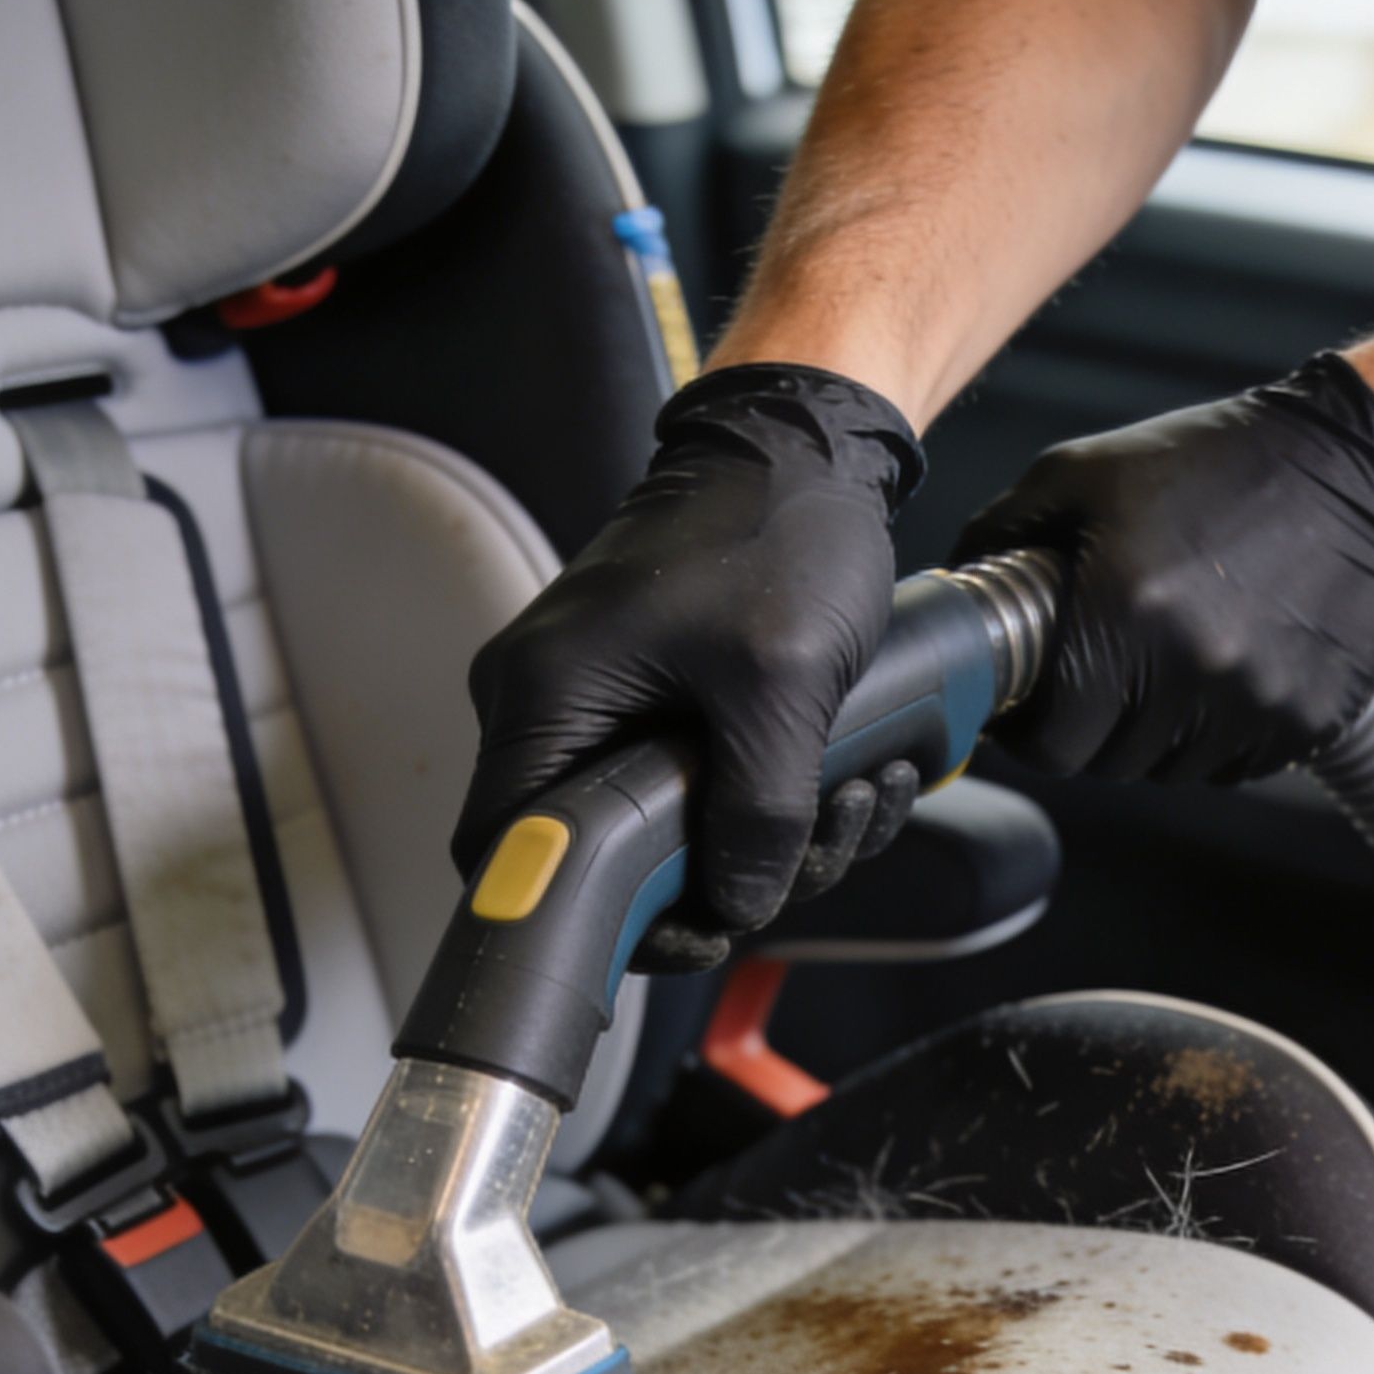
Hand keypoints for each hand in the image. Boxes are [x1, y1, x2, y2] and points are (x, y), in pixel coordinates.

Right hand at [451, 365, 925, 971]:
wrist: (807, 447)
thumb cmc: (776, 533)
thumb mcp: (780, 687)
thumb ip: (758, 813)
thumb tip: (737, 906)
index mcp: (541, 698)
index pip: (508, 854)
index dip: (589, 918)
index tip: (694, 926)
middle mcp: (553, 706)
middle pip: (610, 861)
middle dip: (733, 878)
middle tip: (818, 846)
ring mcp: (608, 704)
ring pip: (679, 835)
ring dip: (785, 842)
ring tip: (866, 792)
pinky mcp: (663, 701)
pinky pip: (710, 790)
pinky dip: (789, 802)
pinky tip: (864, 776)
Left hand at [963, 353, 1373, 784]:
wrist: (1360, 473)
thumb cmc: (1219, 463)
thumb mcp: (1088, 471)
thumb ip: (1003, 533)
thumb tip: (949, 594)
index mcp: (1125, 611)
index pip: (1051, 742)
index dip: (1031, 731)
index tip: (1032, 707)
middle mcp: (1192, 671)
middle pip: (1108, 764)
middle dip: (1089, 729)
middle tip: (1098, 677)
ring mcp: (1256, 705)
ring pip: (1171, 770)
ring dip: (1154, 734)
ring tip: (1166, 663)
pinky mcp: (1307, 721)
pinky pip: (1235, 762)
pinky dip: (1217, 732)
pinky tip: (1225, 667)